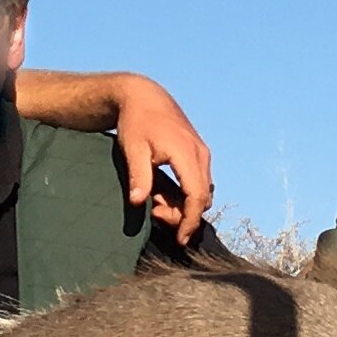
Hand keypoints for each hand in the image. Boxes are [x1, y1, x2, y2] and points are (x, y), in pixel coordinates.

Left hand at [105, 72, 215, 239]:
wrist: (143, 96)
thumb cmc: (136, 122)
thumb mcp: (133, 149)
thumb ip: (139, 176)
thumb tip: (139, 202)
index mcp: (187, 153)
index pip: (197, 196)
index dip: (190, 221)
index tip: (180, 240)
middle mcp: (201, 154)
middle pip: (203, 197)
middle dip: (183, 214)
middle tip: (154, 212)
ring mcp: (202, 153)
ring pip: (203, 190)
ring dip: (184, 204)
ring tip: (156, 200)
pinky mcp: (198, 152)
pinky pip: (200, 181)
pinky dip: (186, 193)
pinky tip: (163, 191)